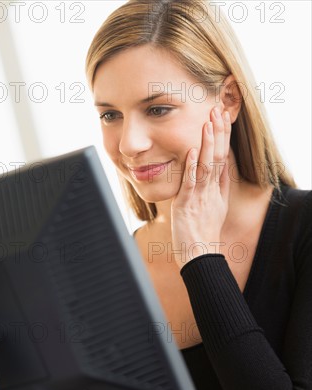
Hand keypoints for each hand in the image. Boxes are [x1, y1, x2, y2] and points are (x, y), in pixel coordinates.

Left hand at [171, 107, 231, 268]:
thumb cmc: (203, 233)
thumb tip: (223, 165)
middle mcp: (211, 190)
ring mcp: (201, 196)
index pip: (223, 157)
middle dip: (219, 133)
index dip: (223, 137)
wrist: (200, 256)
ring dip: (208, 143)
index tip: (222, 118)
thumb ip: (220, 185)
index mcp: (217, 190)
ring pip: (207, 165)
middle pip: (218, 157)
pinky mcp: (188, 205)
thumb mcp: (217, 207)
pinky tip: (193, 149)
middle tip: (219, 110)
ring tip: (209, 121)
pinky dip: (193, 165)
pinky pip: (192, 182)